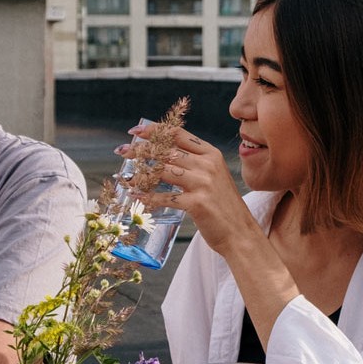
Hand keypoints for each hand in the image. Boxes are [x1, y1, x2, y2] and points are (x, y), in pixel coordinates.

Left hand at [119, 125, 258, 256]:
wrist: (240, 233)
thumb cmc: (224, 206)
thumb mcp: (214, 177)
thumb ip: (195, 165)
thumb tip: (162, 158)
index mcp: (211, 154)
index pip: (178, 135)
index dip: (154, 130)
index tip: (136, 132)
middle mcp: (208, 165)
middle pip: (166, 151)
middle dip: (140, 150)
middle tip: (121, 152)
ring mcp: (203, 184)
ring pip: (163, 171)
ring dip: (140, 173)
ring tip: (126, 176)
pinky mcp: (197, 203)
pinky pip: (165, 197)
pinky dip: (147, 197)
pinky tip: (135, 197)